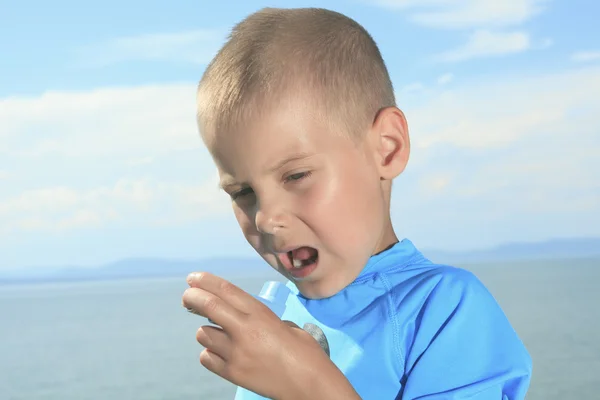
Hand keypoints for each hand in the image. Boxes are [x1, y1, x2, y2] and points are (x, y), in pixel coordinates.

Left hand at [182, 272, 360, 399]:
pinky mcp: (232, 373)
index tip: (193, 278)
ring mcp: (236, 353)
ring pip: (203, 333)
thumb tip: (242, 318)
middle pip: (208, 305)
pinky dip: (210, 353)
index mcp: (261, 314)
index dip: (205, 281)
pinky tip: (221, 353)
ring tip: (219, 334)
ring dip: (207, 331)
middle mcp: (245, 330)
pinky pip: (207, 358)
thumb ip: (261, 319)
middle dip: (192, 297)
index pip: (225, 290)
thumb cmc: (305, 354)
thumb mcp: (285, 326)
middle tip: (188, 298)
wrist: (310, 385)